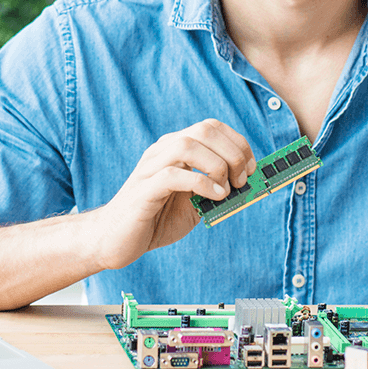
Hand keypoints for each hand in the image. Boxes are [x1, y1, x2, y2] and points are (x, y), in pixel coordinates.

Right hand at [85, 119, 255, 268]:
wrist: (115, 240)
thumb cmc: (155, 219)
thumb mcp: (194, 203)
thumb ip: (215, 191)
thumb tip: (248, 185)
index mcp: (174, 150)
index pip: (211, 127)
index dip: (238, 143)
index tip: (252, 168)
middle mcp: (162, 152)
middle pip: (204, 130)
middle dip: (233, 153)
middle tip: (242, 180)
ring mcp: (150, 168)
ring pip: (188, 145)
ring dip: (217, 166)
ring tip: (226, 189)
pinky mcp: (143, 190)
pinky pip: (172, 175)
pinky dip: (201, 184)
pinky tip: (213, 197)